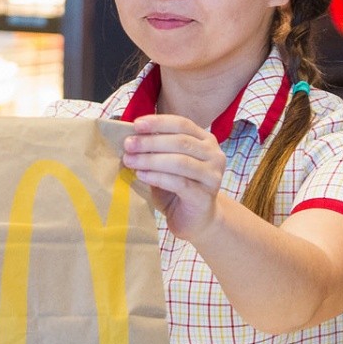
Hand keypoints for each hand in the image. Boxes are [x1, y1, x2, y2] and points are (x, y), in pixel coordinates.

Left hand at [122, 114, 225, 239]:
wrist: (195, 220)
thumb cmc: (178, 189)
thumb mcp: (167, 164)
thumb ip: (156, 149)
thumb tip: (131, 137)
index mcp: (205, 141)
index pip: (182, 124)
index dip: (158, 122)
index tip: (136, 125)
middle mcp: (214, 155)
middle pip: (180, 141)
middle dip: (150, 141)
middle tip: (128, 145)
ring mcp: (212, 176)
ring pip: (179, 161)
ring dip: (151, 159)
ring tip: (130, 160)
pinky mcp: (205, 196)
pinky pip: (179, 182)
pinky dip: (157, 177)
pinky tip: (141, 175)